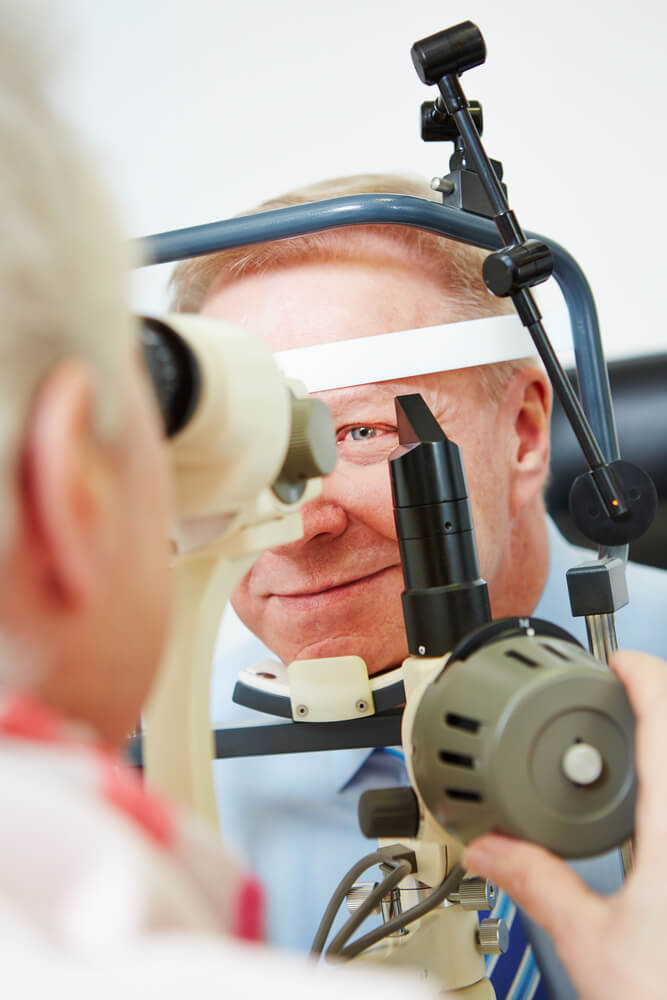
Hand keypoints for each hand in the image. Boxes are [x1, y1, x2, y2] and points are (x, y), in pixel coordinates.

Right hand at [463, 650, 666, 999]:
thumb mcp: (593, 944)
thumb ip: (539, 885)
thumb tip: (492, 850)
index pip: (665, 725)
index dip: (643, 677)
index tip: (617, 660)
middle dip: (650, 708)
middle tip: (611, 702)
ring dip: (658, 746)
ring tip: (627, 746)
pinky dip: (660, 783)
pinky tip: (645, 809)